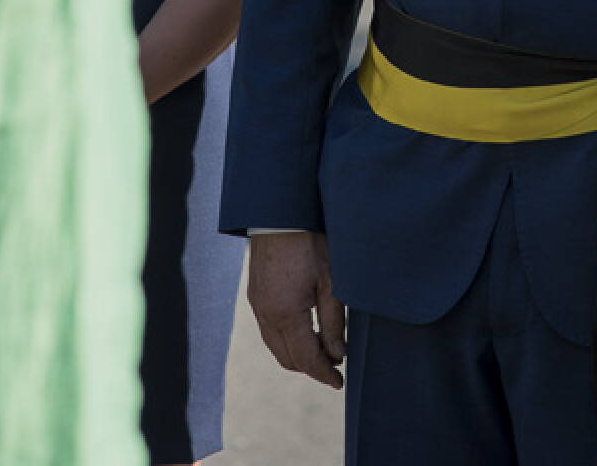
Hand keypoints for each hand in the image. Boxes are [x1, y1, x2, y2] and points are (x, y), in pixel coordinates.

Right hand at [247, 231, 346, 388]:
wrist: (280, 214)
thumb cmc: (310, 244)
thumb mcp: (331, 283)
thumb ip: (334, 323)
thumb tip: (338, 355)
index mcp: (286, 314)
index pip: (306, 359)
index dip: (324, 374)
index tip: (341, 383)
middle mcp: (266, 315)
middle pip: (288, 359)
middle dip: (312, 368)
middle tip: (336, 367)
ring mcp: (257, 306)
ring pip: (276, 347)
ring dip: (298, 356)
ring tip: (324, 352)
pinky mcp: (255, 296)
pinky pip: (269, 332)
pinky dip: (286, 341)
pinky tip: (305, 333)